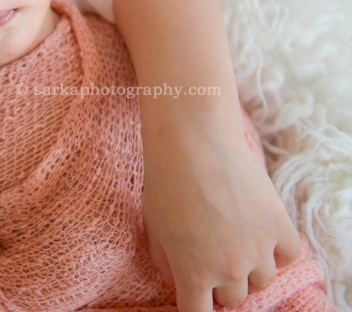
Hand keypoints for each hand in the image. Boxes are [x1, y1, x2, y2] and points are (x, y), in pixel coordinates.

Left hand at [142, 127, 300, 310]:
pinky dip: (275, 250)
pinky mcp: (280, 227)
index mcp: (193, 274)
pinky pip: (286, 256)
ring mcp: (258, 250)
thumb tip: (175, 279)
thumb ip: (165, 261)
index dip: (196, 308)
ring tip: (232, 240)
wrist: (194, 143)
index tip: (196, 297)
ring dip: (249, 269)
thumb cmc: (164, 182)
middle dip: (221, 284)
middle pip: (233, 298)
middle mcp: (229, 270)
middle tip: (210, 257)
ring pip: (261, 281)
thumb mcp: (153, 227)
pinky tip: (258, 232)